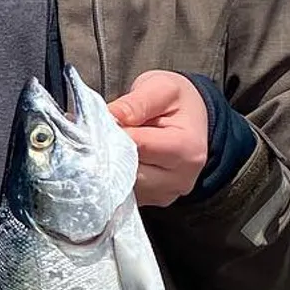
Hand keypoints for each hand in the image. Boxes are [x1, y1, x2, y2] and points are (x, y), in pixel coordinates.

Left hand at [107, 71, 208, 207]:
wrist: (190, 119)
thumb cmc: (176, 102)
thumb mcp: (161, 88)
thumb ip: (137, 102)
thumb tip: (111, 116)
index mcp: (187, 149)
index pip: (137, 145)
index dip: (113, 132)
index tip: (99, 120)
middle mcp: (181, 178)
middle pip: (128, 169)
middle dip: (108, 150)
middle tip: (98, 131)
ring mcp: (166, 194)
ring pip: (121, 184)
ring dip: (108, 164)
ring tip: (110, 143)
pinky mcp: (152, 200)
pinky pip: (122, 192)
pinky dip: (113, 175)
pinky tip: (115, 157)